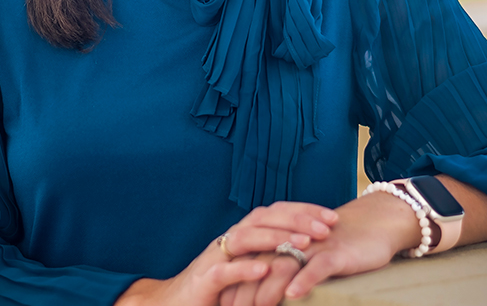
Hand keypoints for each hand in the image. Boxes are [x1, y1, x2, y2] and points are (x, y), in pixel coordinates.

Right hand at [116, 201, 337, 305]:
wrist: (176, 304)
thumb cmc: (218, 289)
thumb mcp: (250, 269)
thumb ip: (272, 258)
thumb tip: (311, 251)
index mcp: (243, 235)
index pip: (275, 212)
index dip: (303, 211)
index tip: (332, 217)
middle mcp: (230, 239)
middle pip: (264, 217)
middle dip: (297, 218)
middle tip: (326, 225)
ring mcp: (216, 257)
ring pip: (246, 237)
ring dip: (275, 238)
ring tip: (303, 242)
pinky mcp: (204, 280)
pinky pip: (225, 270)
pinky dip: (246, 268)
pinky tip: (266, 268)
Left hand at [221, 191, 422, 303]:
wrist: (373, 225)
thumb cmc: (339, 246)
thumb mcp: (309, 256)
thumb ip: (288, 267)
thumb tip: (270, 291)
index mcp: (285, 239)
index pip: (254, 261)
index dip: (237, 281)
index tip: (222, 303)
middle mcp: (295, 240)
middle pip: (263, 264)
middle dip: (245, 288)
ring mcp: (314, 246)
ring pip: (285, 265)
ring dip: (268, 288)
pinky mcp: (335, 253)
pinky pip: (317, 267)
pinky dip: (304, 279)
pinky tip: (293, 294)